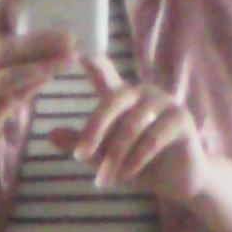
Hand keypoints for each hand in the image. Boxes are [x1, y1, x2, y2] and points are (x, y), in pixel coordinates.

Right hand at [0, 0, 77, 171]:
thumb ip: (11, 49)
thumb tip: (49, 27)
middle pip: (3, 47)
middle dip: (38, 40)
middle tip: (69, 34)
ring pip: (9, 72)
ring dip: (43, 65)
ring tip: (69, 57)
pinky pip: (10, 94)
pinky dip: (33, 84)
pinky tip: (52, 75)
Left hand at [47, 56, 209, 207]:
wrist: (181, 182)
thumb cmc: (142, 165)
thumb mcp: (106, 157)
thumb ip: (82, 144)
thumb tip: (49, 134)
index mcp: (123, 96)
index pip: (103, 71)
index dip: (89, 58)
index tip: (73, 49)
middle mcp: (143, 93)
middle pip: (113, 101)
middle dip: (94, 130)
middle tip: (79, 157)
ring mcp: (165, 103)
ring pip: (132, 126)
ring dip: (115, 155)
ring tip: (104, 180)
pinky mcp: (181, 120)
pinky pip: (153, 138)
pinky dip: (137, 159)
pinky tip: (127, 175)